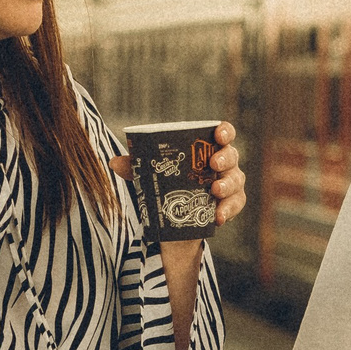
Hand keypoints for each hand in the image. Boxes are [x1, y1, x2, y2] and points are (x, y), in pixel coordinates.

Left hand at [108, 123, 244, 226]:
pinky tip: (218, 217)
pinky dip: (228, 210)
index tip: (218, 135)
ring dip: (227, 186)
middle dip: (225, 159)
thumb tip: (114, 162)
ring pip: (236, 181)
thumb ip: (137, 167)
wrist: (177, 217)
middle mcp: (224, 164)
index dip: (225, 132)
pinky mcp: (231, 204)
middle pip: (232, 156)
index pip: (223, 134)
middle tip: (213, 165)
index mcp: (208, 149)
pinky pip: (235, 205)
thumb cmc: (170, 183)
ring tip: (215, 191)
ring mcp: (230, 183)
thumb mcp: (152, 174)